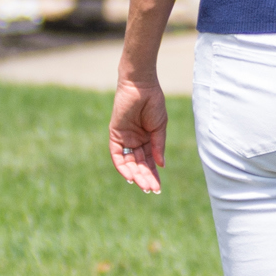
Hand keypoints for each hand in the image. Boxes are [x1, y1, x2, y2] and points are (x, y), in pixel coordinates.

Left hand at [109, 77, 166, 193]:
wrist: (141, 86)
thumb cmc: (153, 103)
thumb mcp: (159, 127)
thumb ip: (158, 146)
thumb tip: (161, 165)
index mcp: (147, 139)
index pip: (149, 162)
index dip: (153, 175)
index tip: (158, 188)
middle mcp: (134, 141)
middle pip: (139, 164)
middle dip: (145, 178)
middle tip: (152, 190)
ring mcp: (124, 138)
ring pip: (128, 162)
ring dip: (135, 175)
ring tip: (143, 186)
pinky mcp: (115, 134)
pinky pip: (116, 154)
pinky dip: (122, 166)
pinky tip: (130, 176)